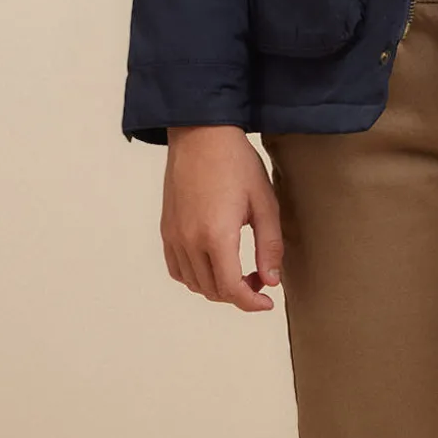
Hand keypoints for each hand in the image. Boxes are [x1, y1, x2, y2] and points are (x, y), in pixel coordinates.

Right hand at [161, 125, 282, 311]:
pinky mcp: (166, 229)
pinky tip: (214, 263)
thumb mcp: (265, 203)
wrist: (200, 134)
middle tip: (259, 280)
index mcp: (216, 236)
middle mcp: (189, 241)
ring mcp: (174, 236)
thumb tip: (270, 281)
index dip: (251, 303)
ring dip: (218, 287)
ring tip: (239, 271)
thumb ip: (269, 247)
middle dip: (239, 294)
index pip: (231, 289)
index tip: (267, 302)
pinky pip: (177, 269)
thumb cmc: (236, 163)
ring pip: (194, 283)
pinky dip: (195, 277)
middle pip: (212, 290)